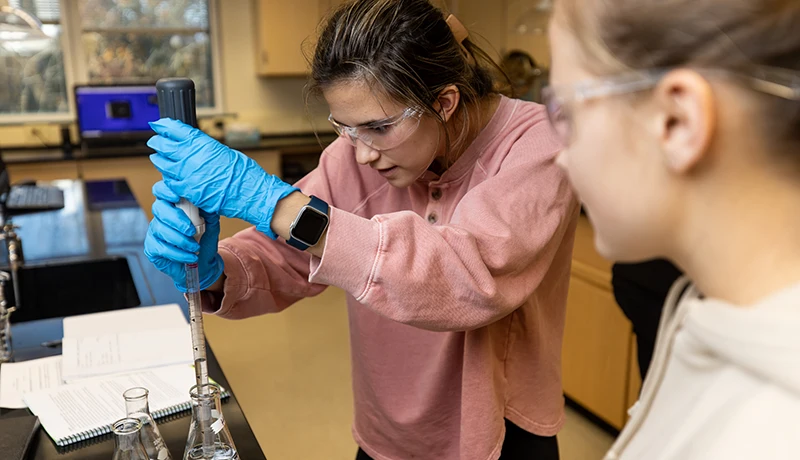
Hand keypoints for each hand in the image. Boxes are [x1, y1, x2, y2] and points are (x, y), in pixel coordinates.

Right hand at [144, 181, 223, 291]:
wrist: (205, 263)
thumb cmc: (205, 239)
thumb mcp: (211, 223)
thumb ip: (207, 210)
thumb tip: (206, 198)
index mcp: (173, 204)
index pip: (161, 190)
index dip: (165, 191)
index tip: (177, 196)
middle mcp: (161, 215)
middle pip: (159, 208)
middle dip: (176, 219)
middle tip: (191, 231)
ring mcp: (154, 231)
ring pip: (160, 230)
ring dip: (180, 240)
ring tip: (195, 247)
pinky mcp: (152, 248)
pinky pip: (161, 248)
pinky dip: (178, 253)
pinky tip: (190, 256)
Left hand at [147, 118, 298, 238]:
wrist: (249, 193)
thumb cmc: (243, 173)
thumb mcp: (225, 152)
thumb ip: (206, 149)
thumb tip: (197, 148)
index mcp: (202, 143)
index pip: (176, 129)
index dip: (164, 126)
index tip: (158, 124)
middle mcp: (192, 156)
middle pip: (165, 145)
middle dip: (158, 141)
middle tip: (155, 141)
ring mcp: (187, 174)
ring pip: (163, 164)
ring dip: (159, 159)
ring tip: (157, 157)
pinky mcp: (187, 190)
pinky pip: (170, 182)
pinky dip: (169, 179)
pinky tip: (169, 177)